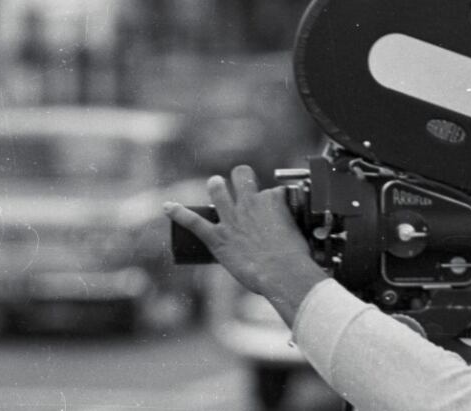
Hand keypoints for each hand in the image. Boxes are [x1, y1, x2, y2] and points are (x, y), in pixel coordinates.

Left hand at [163, 165, 326, 324]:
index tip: (277, 209)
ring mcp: (231, 219)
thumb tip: (301, 239)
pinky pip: (193, 221)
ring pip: (218, 190)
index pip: (273, 190)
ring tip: (215, 184)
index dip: (274, 198)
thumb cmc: (296, 259)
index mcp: (273, 201)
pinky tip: (168, 207)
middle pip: (242, 176)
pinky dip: (179, 213)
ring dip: (216, 186)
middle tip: (241, 181)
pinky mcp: (217, 237)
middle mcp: (250, 203)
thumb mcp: (303, 236)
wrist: (283, 273)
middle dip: (241, 177)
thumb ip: (298, 231)